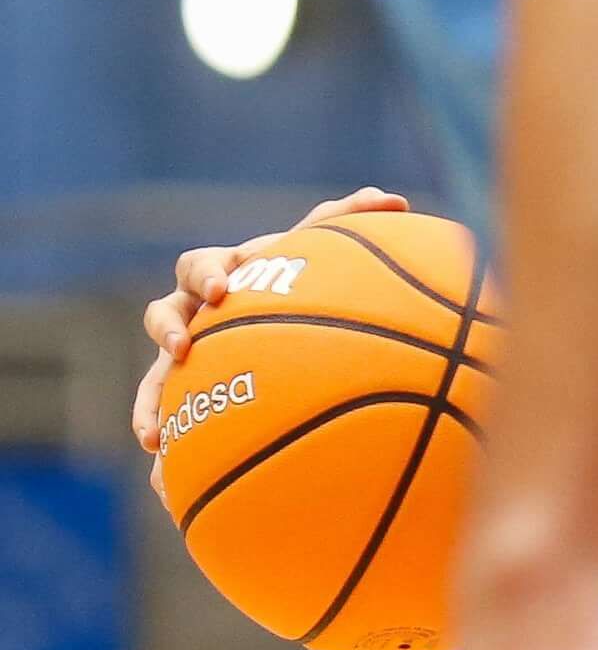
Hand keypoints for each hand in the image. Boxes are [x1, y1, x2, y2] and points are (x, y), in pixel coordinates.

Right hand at [131, 188, 411, 470]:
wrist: (284, 321)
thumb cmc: (300, 280)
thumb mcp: (320, 253)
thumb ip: (351, 222)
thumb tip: (394, 196)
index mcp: (222, 276)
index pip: (201, 266)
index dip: (208, 274)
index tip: (225, 287)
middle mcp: (194, 310)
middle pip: (167, 308)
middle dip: (171, 324)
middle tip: (183, 347)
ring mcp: (185, 347)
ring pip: (155, 367)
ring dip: (150, 393)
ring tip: (153, 430)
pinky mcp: (184, 383)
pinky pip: (161, 404)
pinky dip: (154, 423)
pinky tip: (156, 452)